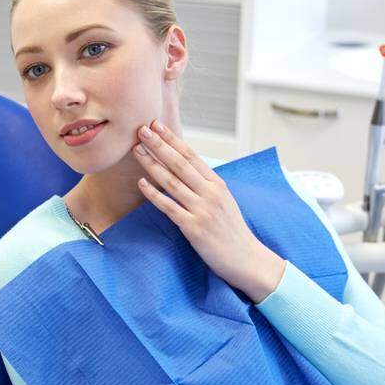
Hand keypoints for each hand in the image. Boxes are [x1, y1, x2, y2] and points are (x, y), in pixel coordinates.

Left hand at [133, 120, 285, 302]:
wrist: (247, 259)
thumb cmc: (232, 231)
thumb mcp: (224, 201)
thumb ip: (206, 185)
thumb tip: (185, 170)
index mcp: (218, 184)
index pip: (191, 156)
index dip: (173, 139)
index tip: (157, 126)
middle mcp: (211, 193)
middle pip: (180, 163)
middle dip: (159, 145)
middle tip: (142, 129)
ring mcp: (202, 210)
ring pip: (172, 182)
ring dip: (152, 164)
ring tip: (137, 150)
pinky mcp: (194, 228)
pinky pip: (170, 207)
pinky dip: (154, 194)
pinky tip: (142, 183)